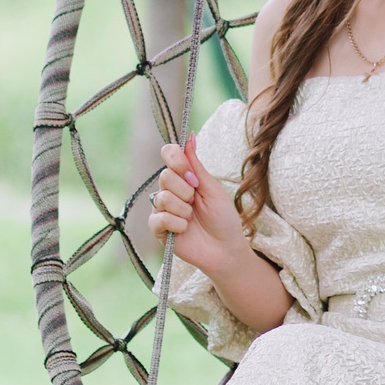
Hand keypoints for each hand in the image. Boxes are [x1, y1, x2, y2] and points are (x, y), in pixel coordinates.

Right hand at [146, 136, 246, 282]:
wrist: (225, 249)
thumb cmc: (223, 218)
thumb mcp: (212, 188)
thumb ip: (195, 164)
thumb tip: (189, 135)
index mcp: (183, 177)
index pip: (168, 154)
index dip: (177, 161)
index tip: (193, 177)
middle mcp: (169, 190)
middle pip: (165, 176)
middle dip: (186, 191)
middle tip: (196, 202)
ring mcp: (162, 209)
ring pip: (162, 197)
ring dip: (183, 209)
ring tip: (192, 218)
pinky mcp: (158, 229)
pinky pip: (159, 218)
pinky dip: (176, 223)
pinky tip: (185, 229)